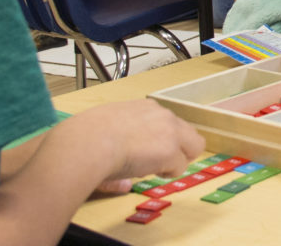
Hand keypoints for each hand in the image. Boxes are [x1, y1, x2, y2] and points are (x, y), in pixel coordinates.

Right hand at [57, 100, 206, 191]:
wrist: (89, 142)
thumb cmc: (88, 135)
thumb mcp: (105, 127)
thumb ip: (118, 138)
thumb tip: (120, 155)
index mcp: (145, 107)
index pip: (168, 122)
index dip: (163, 139)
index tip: (151, 149)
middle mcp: (161, 114)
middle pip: (188, 133)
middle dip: (179, 149)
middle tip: (160, 163)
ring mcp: (169, 131)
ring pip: (192, 148)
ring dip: (176, 160)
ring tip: (153, 168)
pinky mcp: (171, 150)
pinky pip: (180, 166)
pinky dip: (168, 173)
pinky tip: (150, 171)